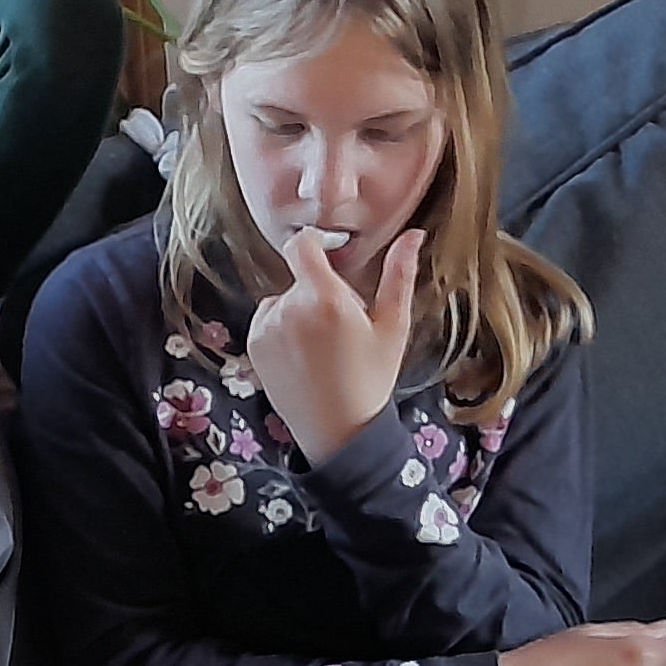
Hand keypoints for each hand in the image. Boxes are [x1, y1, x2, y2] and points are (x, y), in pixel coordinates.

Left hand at [247, 227, 420, 462]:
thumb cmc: (371, 379)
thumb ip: (398, 275)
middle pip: (302, 277)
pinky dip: (284, 328)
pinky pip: (269, 319)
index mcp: (324, 299)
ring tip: (324, 345)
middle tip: (344, 324)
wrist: (338, 430)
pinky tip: (305, 355)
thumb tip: (411, 235)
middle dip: (322, 290)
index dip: (316, 242)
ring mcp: (267, 327)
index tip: (331, 254)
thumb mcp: (392, 327)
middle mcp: (288, 309)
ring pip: (286, 298)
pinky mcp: (254, 344)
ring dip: (302, 310)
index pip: (302, 244)